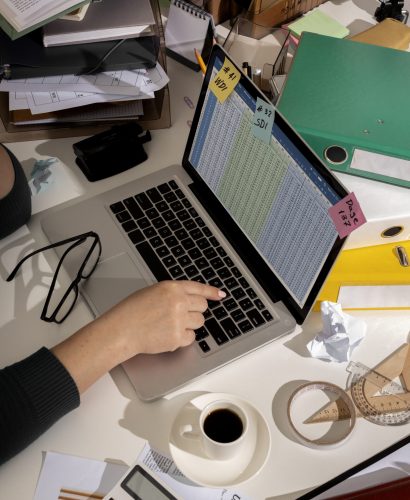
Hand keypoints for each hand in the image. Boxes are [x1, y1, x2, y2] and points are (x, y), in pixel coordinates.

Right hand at [52, 280, 224, 392]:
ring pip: (199, 323)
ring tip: (169, 325)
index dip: (211, 292)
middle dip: (194, 311)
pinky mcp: (178, 337)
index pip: (198, 288)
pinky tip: (167, 335)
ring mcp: (179, 320)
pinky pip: (191, 338)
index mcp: (172, 287)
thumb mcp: (153, 291)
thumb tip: (190, 298)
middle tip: (180, 315)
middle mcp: (179, 302)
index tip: (220, 295)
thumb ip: (173, 293)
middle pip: (202, 307)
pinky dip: (183, 338)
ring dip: (189, 325)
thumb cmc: (132, 311)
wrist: (121, 330)